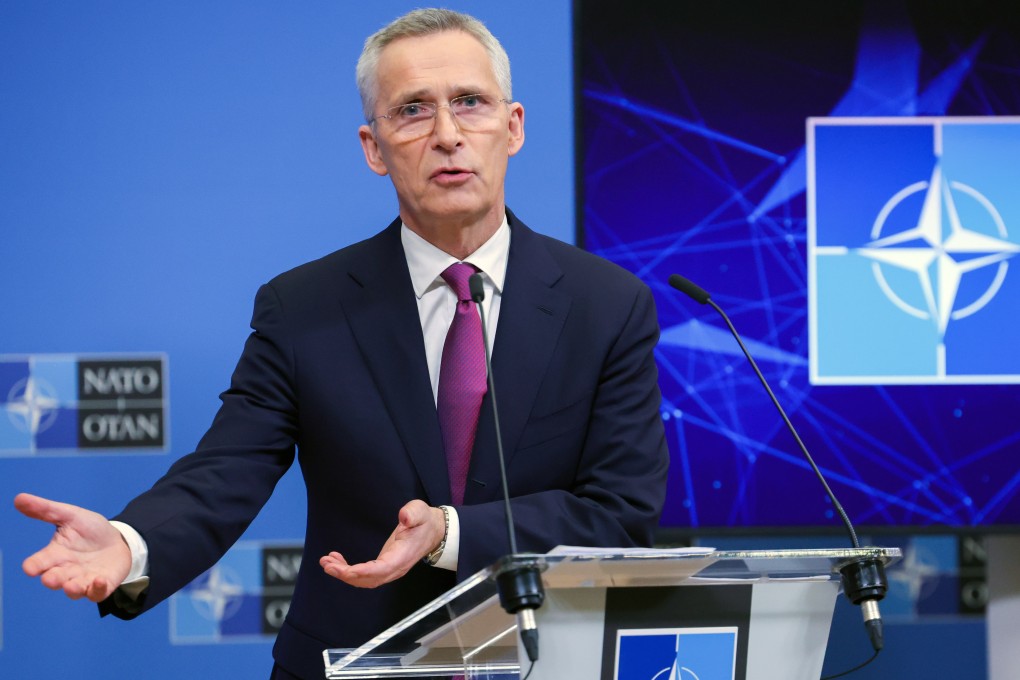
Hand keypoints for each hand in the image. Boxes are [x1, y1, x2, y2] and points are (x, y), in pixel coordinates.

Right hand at [14, 492, 131, 601]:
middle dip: (52, 579)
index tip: (30, 567)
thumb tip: (19, 498)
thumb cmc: (89, 530)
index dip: (33, 566)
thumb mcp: (70, 516)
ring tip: (72, 585)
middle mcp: (66, 570)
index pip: (38, 563)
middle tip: (51, 578)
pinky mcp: (101, 586)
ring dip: (73, 588)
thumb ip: (46, 510)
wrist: (118, 541)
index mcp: (55, 554)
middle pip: (54, 579)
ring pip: (74, 590)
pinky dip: (97, 589)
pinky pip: (97, 593)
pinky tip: (100, 580)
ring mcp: (83, 580)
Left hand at [320, 500, 444, 588]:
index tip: (347, 570)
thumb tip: (404, 517)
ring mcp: (389, 569)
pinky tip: (336, 559)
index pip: (382, 569)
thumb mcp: (420, 511)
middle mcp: (395, 568)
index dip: (364, 572)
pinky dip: (348, 570)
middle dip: (347, 575)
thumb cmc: (424, 521)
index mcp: (403, 556)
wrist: (432, 530)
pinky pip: (364, 575)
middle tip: (328, 565)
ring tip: (326, 562)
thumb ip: (412, 513)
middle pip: (369, 579)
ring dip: (344, 574)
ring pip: (364, 580)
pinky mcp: (383, 567)